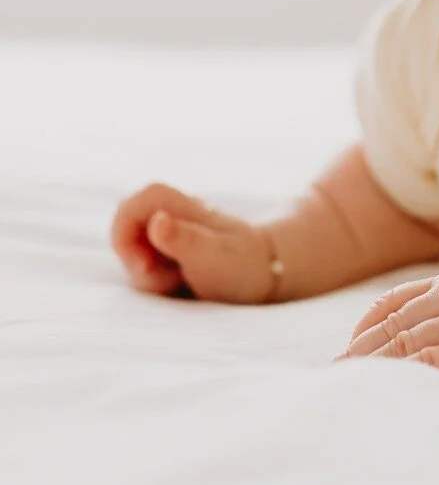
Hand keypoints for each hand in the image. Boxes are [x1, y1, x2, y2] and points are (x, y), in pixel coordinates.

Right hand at [110, 182, 274, 303]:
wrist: (266, 275)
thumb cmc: (241, 266)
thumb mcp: (213, 257)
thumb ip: (184, 239)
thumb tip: (157, 220)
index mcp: (185, 209)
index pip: (140, 201)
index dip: (125, 228)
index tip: (140, 263)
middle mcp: (175, 216)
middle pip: (130, 226)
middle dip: (135, 259)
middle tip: (165, 279)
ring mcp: (172, 232)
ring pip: (135, 248)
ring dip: (147, 272)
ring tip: (177, 281)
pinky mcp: (171, 251)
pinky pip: (146, 262)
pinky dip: (155, 278)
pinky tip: (178, 283)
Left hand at [337, 270, 438, 387]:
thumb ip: (430, 314)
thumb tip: (369, 344)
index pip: (393, 302)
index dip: (362, 329)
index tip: (344, 354)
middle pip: (394, 325)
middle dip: (361, 353)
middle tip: (336, 377)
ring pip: (406, 343)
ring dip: (374, 367)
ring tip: (354, 387)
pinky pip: (431, 361)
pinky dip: (404, 373)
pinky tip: (388, 385)